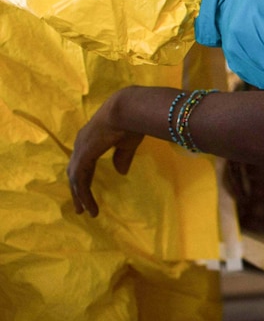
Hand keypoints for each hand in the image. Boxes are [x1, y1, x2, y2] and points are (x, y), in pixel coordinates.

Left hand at [67, 94, 143, 216]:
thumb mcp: (128, 143)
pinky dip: (83, 194)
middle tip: (80, 207)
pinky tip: (88, 206)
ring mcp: (80, 149)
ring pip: (75, 178)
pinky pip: (80, 180)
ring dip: (79, 196)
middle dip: (77, 190)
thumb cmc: (131, 122)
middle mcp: (81, 143)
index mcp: (91, 139)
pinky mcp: (83, 156)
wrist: (127, 109)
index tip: (86, 192)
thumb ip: (122, 157)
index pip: (83, 162)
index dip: (84, 178)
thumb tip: (121, 172)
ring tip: (84, 211)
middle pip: (75, 172)